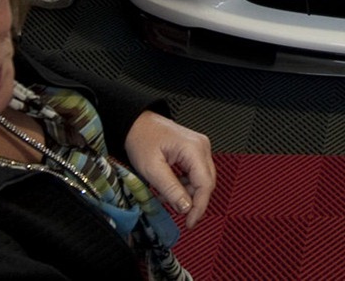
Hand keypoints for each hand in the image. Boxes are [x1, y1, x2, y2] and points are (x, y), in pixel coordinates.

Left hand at [125, 111, 215, 227]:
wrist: (137, 123)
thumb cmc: (142, 138)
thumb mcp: (152, 168)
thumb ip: (170, 189)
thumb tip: (186, 207)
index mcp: (194, 149)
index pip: (205, 184)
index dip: (199, 206)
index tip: (190, 222)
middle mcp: (201, 146)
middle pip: (207, 183)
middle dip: (194, 202)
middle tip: (182, 217)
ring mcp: (200, 147)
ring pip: (202, 180)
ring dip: (188, 193)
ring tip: (169, 198)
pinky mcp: (194, 151)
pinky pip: (196, 173)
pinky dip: (186, 185)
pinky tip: (172, 188)